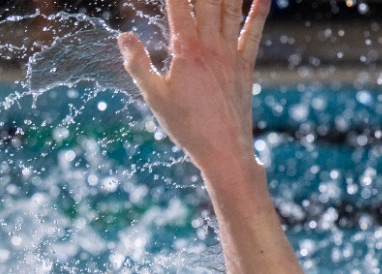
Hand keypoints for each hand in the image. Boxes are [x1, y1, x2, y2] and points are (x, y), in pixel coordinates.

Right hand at [117, 0, 269, 182]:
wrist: (225, 152)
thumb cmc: (186, 127)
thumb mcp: (154, 97)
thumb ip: (137, 64)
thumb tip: (122, 35)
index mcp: (185, 50)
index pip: (176, 4)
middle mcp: (211, 46)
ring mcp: (232, 54)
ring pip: (230, 9)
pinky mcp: (246, 65)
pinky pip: (254, 32)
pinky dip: (258, 11)